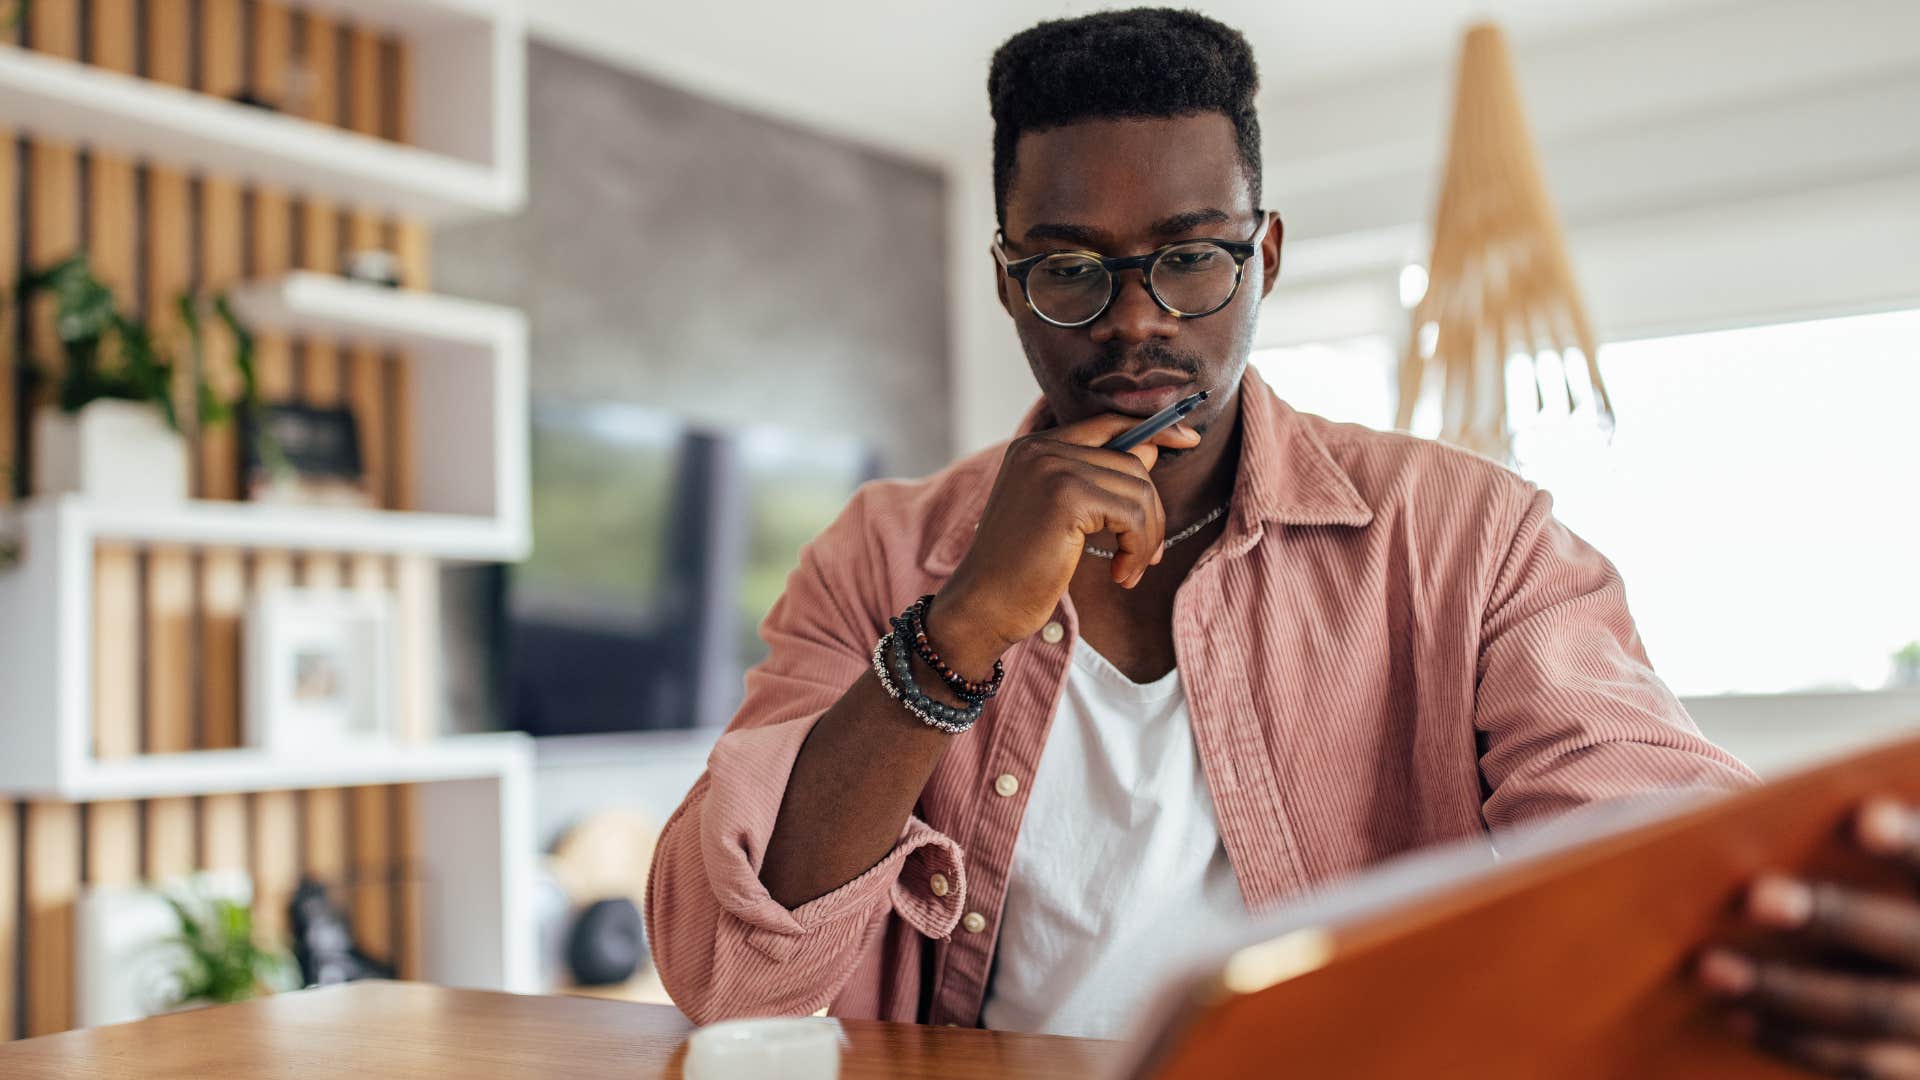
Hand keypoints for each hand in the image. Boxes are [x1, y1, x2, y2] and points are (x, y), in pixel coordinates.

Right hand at [928, 413, 1200, 670]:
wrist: (982, 606)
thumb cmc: (1020, 570)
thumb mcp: (1060, 516)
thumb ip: (1097, 479)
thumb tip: (1151, 451)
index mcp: (1034, 446)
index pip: (1108, 422)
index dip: (1154, 428)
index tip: (1188, 440)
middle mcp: (1041, 448)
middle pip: (1132, 461)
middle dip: (1151, 511)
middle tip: (1146, 555)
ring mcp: (1052, 467)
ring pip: (1138, 488)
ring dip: (1146, 538)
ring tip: (1129, 570)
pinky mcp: (1066, 496)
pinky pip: (1132, 513)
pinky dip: (1137, 549)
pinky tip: (1120, 575)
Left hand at [1700, 800, 1919, 1076]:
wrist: (1913, 989)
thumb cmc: (1881, 907)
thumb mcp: (1883, 886)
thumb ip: (1855, 853)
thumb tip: (1752, 812)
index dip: (1909, 842)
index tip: (1865, 820)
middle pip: (1904, 939)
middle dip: (1835, 917)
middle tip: (1757, 898)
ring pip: (1873, 1009)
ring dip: (1786, 988)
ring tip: (1712, 967)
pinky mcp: (1915, 1068)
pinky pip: (1860, 1065)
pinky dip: (1795, 1041)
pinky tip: (1738, 1017)